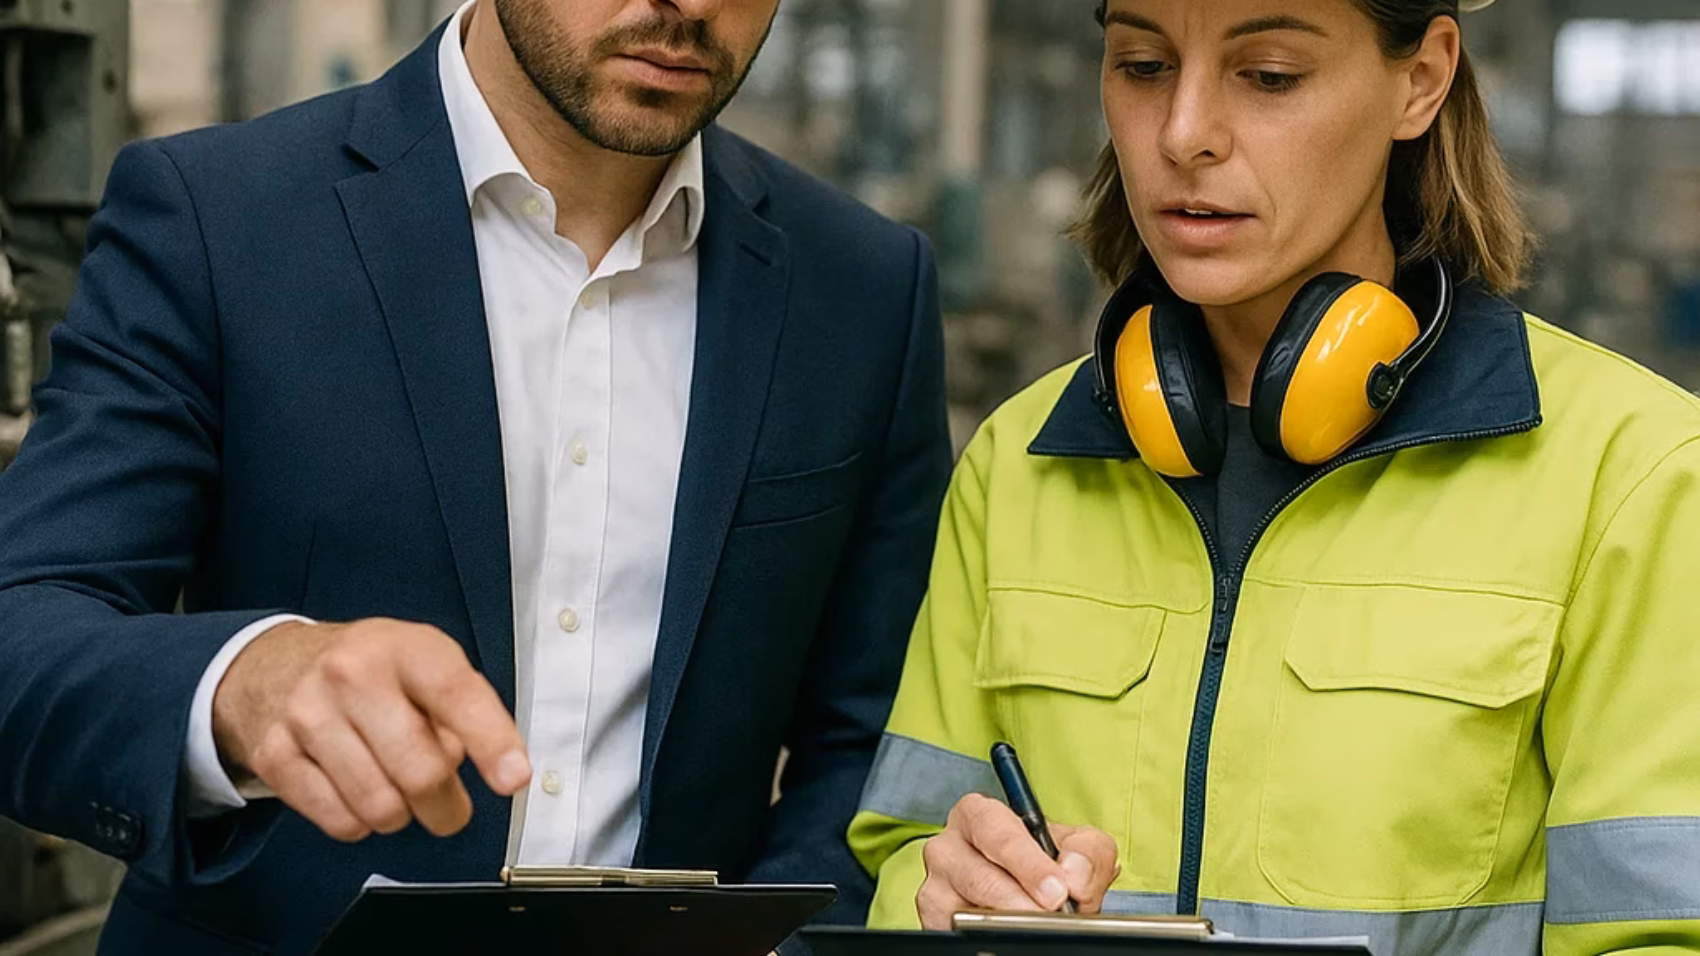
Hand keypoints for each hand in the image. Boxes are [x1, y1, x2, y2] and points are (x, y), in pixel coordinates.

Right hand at [211, 618, 529, 841]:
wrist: (274, 666)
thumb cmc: (369, 669)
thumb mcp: (423, 662)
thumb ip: (464, 710)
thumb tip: (496, 768)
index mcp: (403, 647)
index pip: (456, 696)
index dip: (492, 742)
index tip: (513, 779)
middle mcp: (351, 675)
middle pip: (420, 772)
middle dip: (447, 806)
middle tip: (450, 807)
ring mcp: (307, 714)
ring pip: (381, 807)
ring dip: (402, 815)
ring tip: (396, 788)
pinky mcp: (274, 755)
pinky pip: (341, 822)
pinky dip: (360, 822)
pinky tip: (357, 790)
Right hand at [916, 794, 1118, 929]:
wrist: (1031, 890)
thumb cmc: (1046, 861)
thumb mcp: (1076, 845)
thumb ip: (1086, 852)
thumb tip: (1073, 875)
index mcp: (977, 815)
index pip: (994, 831)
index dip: (1027, 862)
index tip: (1057, 889)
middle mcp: (947, 848)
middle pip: (978, 876)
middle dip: (1020, 901)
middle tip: (1052, 915)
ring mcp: (935, 888)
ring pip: (966, 912)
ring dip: (1005, 925)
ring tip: (1036, 929)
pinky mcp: (934, 921)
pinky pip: (956, 934)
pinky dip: (987, 941)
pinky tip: (1009, 941)